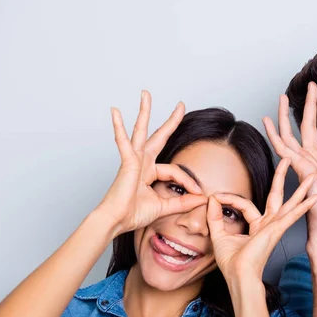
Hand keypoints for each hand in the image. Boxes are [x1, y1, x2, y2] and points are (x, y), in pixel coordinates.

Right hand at [96, 91, 206, 236]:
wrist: (116, 221)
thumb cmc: (133, 214)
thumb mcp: (165, 207)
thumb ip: (183, 202)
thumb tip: (201, 198)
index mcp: (149, 172)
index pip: (175, 171)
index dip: (189, 182)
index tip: (198, 194)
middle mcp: (142, 162)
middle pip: (158, 136)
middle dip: (170, 120)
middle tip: (181, 104)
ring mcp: (134, 160)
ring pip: (141, 130)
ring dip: (144, 112)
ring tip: (146, 95)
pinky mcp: (127, 162)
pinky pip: (124, 142)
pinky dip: (119, 127)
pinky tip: (115, 112)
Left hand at [207, 159, 316, 282]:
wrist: (239, 277)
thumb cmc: (232, 263)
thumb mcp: (218, 235)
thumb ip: (214, 216)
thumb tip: (212, 199)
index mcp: (257, 226)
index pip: (245, 204)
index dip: (230, 199)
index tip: (216, 197)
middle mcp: (269, 224)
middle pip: (277, 196)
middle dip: (281, 177)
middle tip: (287, 160)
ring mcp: (275, 226)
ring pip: (290, 202)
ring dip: (301, 188)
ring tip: (312, 175)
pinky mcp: (277, 229)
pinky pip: (293, 214)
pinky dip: (305, 205)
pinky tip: (316, 198)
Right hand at [262, 84, 316, 246]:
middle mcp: (311, 161)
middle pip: (307, 127)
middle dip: (309, 105)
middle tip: (310, 84)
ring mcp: (303, 165)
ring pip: (291, 134)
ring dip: (286, 115)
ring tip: (281, 97)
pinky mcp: (299, 170)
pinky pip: (285, 149)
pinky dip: (275, 135)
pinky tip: (267, 121)